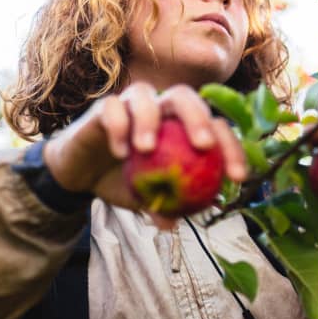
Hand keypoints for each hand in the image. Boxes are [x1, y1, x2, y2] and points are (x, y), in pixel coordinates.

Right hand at [43, 82, 246, 226]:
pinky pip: (111, 108)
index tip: (237, 177)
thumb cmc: (122, 182)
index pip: (215, 127)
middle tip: (203, 146)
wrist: (81, 175)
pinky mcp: (103, 107)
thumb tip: (176, 223)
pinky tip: (120, 152)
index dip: (231, 149)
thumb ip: (162, 206)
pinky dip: (117, 127)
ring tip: (147, 149)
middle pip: (185, 97)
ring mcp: (130, 104)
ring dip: (149, 119)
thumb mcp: (145, 199)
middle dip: (199, 117)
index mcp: (180, 126)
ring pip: (146, 95)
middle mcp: (159, 108)